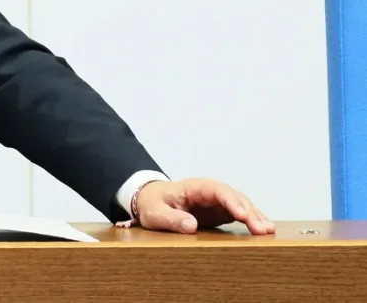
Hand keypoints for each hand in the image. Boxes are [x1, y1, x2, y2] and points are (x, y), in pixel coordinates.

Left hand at [134, 178, 274, 234]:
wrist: (151, 200)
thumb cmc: (152, 204)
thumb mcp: (155, 213)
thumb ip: (170, 219)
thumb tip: (190, 225)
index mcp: (194, 187)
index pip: (217, 190)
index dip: (231, 201)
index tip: (242, 214)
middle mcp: (209, 191)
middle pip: (234, 197)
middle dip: (249, 212)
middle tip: (262, 229)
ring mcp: (216, 201)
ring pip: (240, 204)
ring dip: (255, 216)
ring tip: (268, 231)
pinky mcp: (219, 211)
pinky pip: (238, 214)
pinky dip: (251, 221)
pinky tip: (263, 230)